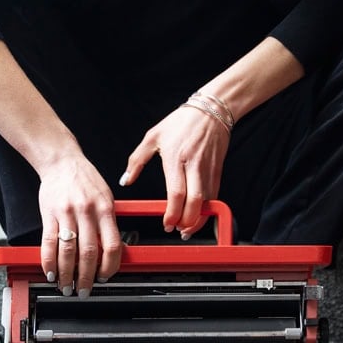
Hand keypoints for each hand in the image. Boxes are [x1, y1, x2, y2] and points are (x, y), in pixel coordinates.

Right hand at [38, 154, 121, 296]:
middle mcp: (86, 212)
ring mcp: (66, 213)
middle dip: (86, 277)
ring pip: (67, 251)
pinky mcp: (49, 214)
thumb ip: (108, 223)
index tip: (105, 278)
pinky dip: (49, 261)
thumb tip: (112, 252)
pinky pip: (49, 243)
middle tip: (84, 290)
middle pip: (88, 252)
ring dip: (66, 274)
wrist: (62, 161)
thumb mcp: (106, 197)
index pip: (111, 245)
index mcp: (105, 209)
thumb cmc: (85, 180)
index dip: (109, 266)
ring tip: (66, 286)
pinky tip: (50, 272)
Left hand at [120, 104, 230, 237]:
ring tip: (187, 229)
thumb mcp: (152, 137)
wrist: (210, 111)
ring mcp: (208, 170)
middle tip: (177, 231)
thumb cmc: (181, 122)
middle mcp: (194, 166)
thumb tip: (125, 180)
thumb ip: (136, 161)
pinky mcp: (217, 172)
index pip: (176, 193)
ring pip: (207, 202)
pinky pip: (214, 196)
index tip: (166, 224)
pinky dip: (207, 210)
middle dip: (187, 222)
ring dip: (198, 220)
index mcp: (176, 158)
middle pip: (194, 202)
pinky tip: (198, 216)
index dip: (172, 213)